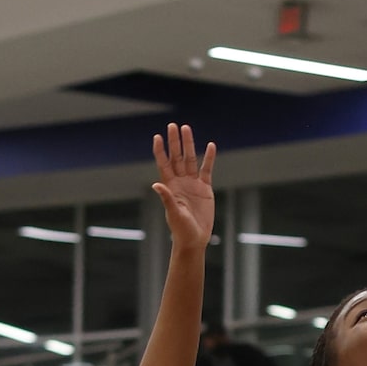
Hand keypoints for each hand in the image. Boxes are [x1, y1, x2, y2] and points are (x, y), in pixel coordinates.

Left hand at [152, 122, 215, 251]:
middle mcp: (180, 182)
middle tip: (173, 126)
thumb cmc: (181, 229)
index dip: (160, 151)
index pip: (164, 164)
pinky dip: (209, 158)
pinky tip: (210, 145)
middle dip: (175, 142)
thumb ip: (166, 198)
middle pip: (177, 157)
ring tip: (186, 129)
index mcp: (170, 186)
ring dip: (189, 145)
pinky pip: (206, 170)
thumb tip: (156, 185)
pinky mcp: (205, 188)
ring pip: (190, 159)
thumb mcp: (173, 213)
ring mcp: (192, 184)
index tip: (157, 137)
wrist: (195, 239)